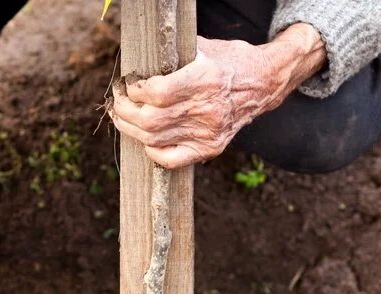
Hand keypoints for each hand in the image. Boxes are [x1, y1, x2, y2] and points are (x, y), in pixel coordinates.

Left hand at [111, 25, 325, 168]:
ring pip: (154, 140)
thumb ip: (172, 56)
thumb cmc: (229, 61)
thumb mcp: (203, 47)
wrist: (263, 83)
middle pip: (150, 120)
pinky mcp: (210, 147)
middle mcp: (206, 109)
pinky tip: (146, 140)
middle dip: (125, 111)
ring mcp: (208, 132)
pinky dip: (152, 152)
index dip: (136, 91)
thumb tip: (137, 61)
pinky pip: (171, 159)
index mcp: (204, 79)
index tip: (130, 85)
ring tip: (123, 117)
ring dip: (131, 129)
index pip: (157, 93)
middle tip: (118, 101)